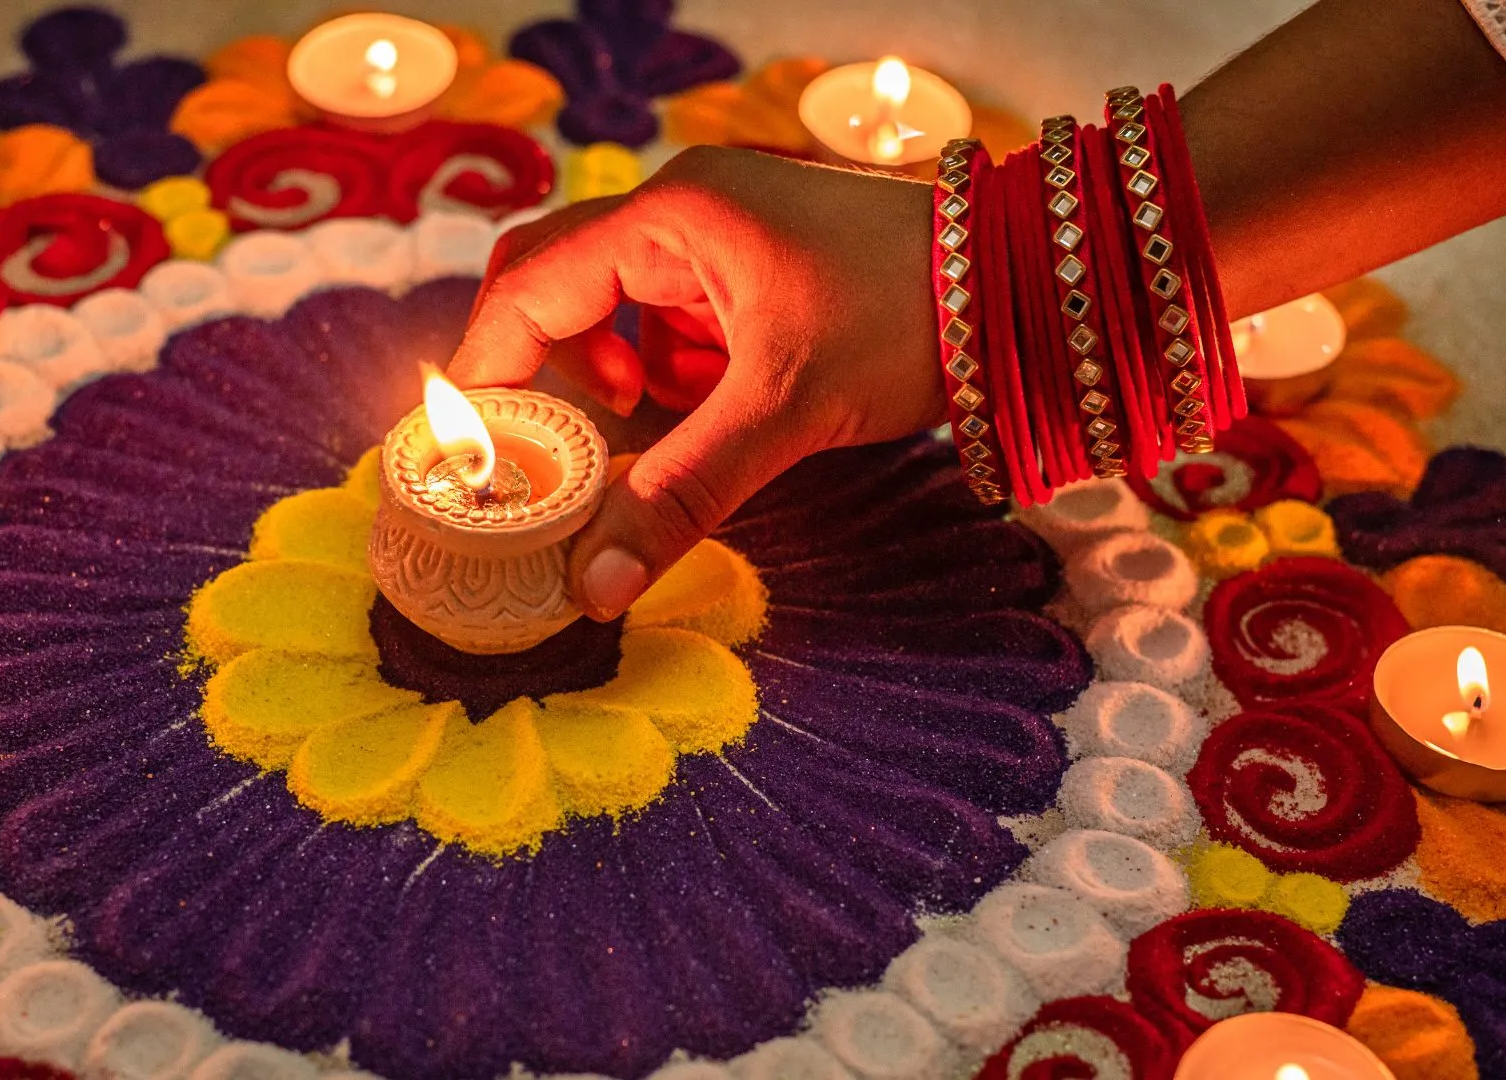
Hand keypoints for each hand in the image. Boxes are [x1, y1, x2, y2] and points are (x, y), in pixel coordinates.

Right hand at [447, 145, 945, 619]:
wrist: (1031, 287)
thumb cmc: (910, 315)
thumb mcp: (784, 410)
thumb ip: (680, 494)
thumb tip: (591, 586)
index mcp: (671, 216)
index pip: (528, 288)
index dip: (491, 372)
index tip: (474, 455)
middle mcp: (682, 212)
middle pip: (556, 286)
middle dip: (553, 373)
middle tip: (559, 447)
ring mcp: (720, 237)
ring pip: (616, 311)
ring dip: (622, 377)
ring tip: (659, 423)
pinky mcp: (753, 271)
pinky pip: (673, 323)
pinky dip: (675, 376)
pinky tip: (721, 408)